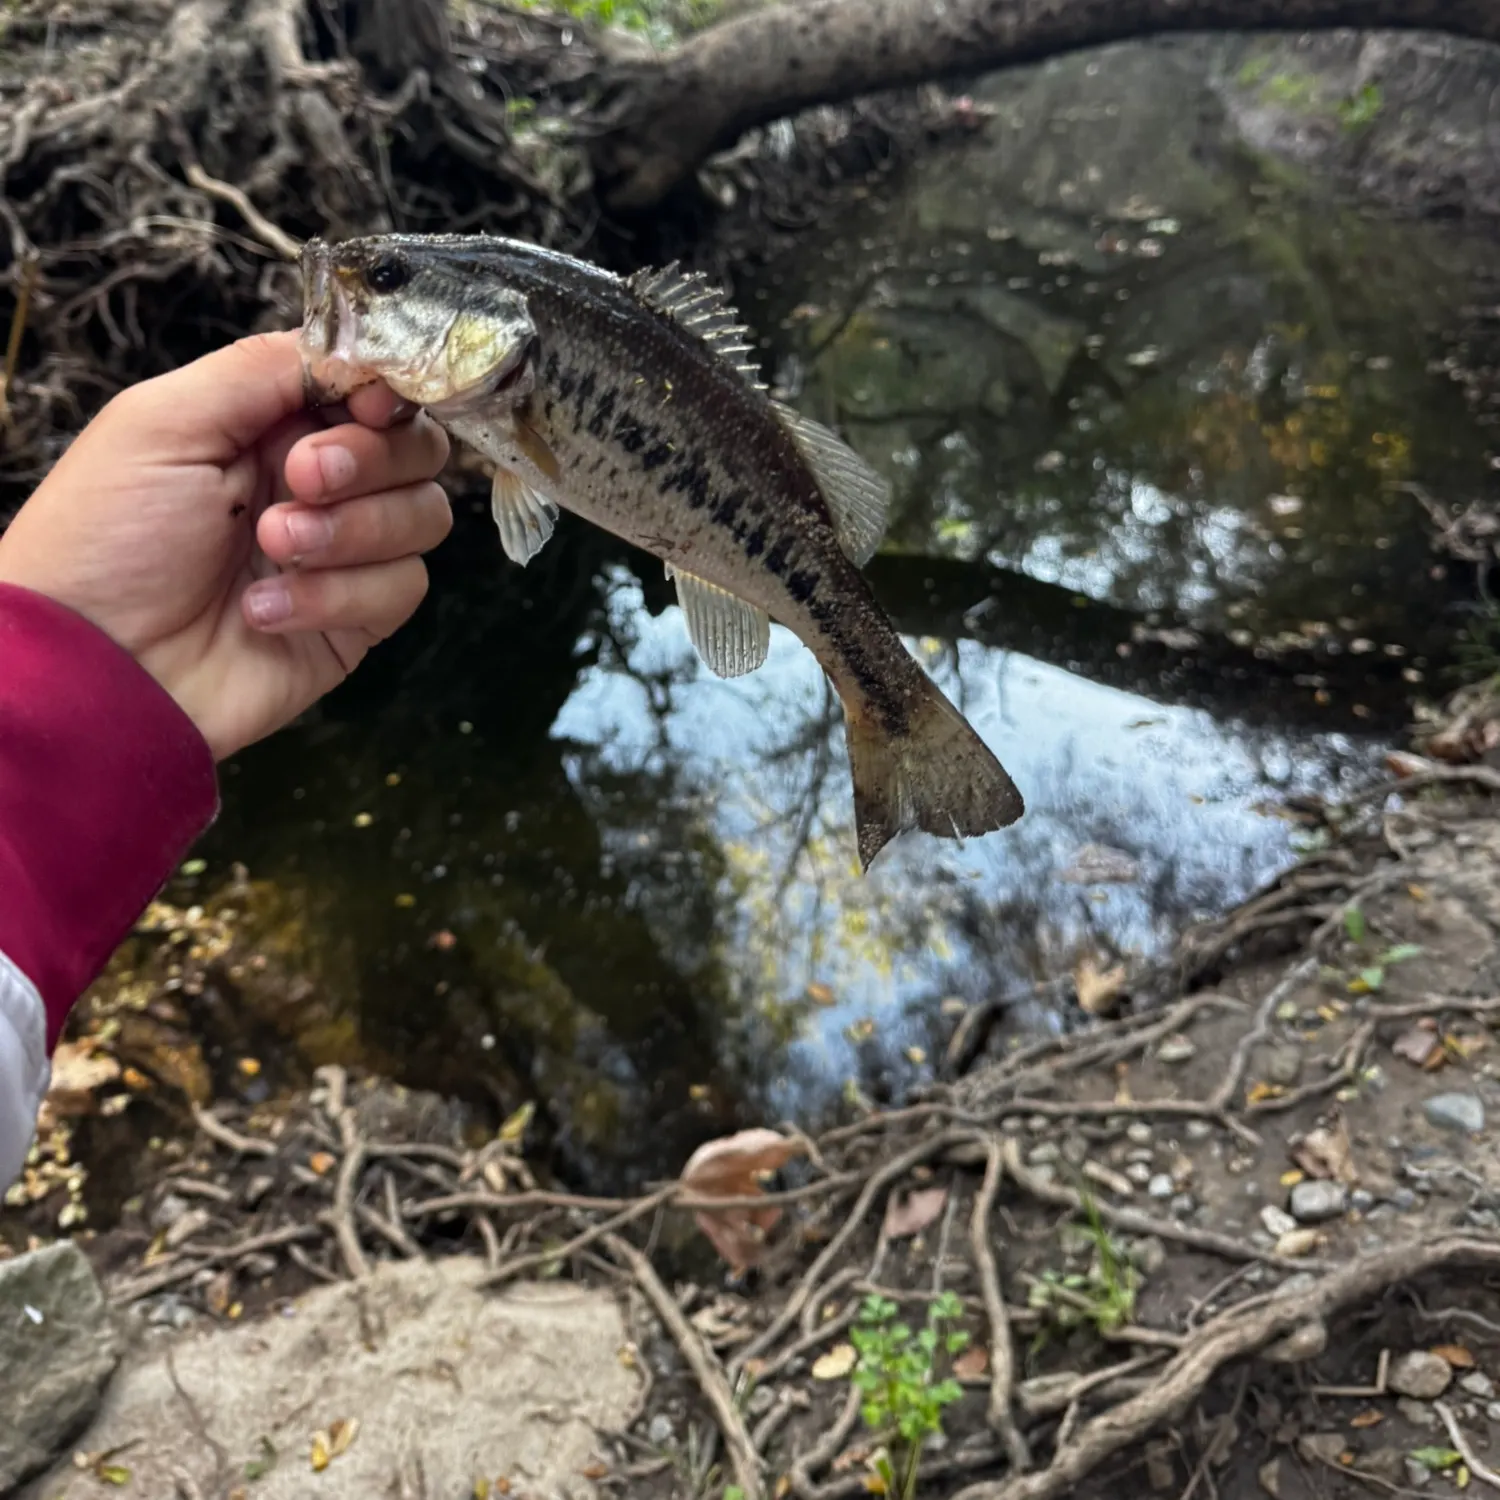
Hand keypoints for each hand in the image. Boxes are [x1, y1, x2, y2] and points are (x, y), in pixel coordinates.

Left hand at [0, 329, 451, 759]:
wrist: (97, 665)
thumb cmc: (107, 536)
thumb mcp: (164, 421)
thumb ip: (262, 371)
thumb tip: (356, 354)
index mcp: (271, 425)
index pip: (371, 387)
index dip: (384, 390)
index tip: (365, 404)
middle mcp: (317, 484)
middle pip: (415, 448)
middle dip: (369, 459)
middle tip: (299, 479)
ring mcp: (342, 555)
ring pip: (424, 517)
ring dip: (351, 531)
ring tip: (271, 548)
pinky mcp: (355, 623)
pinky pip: (401, 589)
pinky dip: (335, 596)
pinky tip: (263, 611)